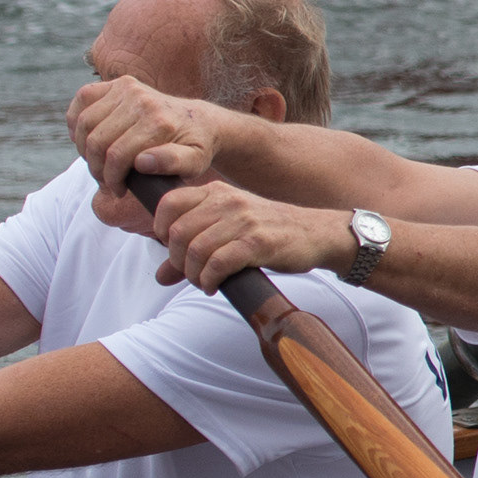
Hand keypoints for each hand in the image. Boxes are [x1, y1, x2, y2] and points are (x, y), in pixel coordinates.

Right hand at [70, 77, 227, 231]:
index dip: (111, 180)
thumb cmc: (194, 147)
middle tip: (105, 179)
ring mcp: (129, 88)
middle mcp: (143, 101)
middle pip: (96, 141)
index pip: (116, 157)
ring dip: (84, 148)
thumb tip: (142, 161)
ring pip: (85, 123)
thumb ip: (173, 163)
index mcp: (160, 123)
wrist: (201, 122)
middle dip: (96, 168)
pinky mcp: (119, 83)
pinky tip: (87, 138)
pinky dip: (76, 120)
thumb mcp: (195, 163)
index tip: (118, 190)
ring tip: (99, 162)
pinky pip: (82, 99)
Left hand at [149, 182, 348, 290]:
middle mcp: (228, 202)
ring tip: (204, 282)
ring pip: (195, 250)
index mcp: (217, 192)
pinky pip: (218, 264)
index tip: (172, 249)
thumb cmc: (270, 232)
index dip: (160, 229)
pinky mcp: (258, 242)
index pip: (169, 203)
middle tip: (191, 273)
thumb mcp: (229, 230)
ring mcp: (244, 221)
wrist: (317, 233)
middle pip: (177, 232)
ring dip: (193, 274)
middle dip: (177, 260)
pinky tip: (215, 286)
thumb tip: (160, 276)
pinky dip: (209, 280)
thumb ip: (192, 249)